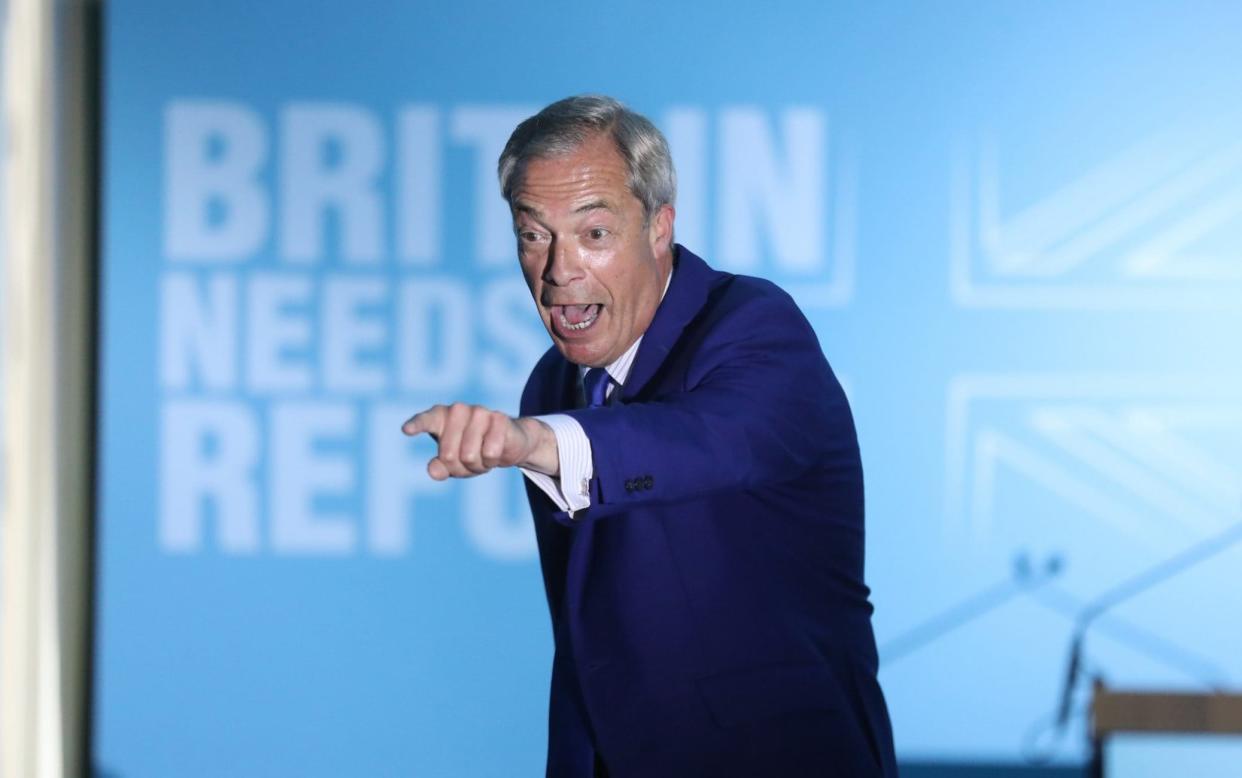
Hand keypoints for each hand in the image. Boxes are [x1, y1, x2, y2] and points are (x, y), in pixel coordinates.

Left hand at [401, 403, 558, 479]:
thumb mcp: (454, 463)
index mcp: (441, 417)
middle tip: (470, 461)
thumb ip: (440, 467)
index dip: (416, 425)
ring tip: (484, 455)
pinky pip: (490, 453)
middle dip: (460, 468)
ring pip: (469, 456)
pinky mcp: (499, 417)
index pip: (426, 420)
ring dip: (478, 465)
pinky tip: (497, 450)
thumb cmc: (474, 451)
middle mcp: (458, 410)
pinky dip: (492, 460)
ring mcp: (479, 411)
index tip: (406, 430)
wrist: (508, 442)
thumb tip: (433, 471)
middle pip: (449, 455)